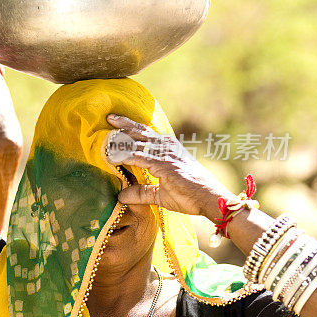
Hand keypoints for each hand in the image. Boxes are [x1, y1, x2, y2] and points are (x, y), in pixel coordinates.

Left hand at [106, 114, 234, 218]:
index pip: (145, 134)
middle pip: (141, 132)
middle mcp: (166, 148)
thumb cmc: (189, 195)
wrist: (211, 199)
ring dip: (121, 140)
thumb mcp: (160, 194)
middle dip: (123, 124)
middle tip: (109, 117)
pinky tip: (114, 156)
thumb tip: (121, 196)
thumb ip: (140, 193)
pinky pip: (140, 157)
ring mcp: (165, 155)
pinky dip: (126, 156)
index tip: (114, 122)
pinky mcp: (164, 165)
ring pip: (138, 142)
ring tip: (105, 136)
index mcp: (167, 149)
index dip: (129, 128)